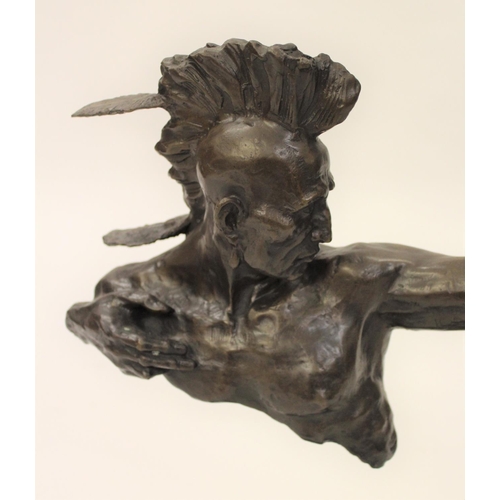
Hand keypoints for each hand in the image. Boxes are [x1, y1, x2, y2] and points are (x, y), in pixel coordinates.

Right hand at [66, 295, 195, 378]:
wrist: (85, 323)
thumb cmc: (107, 305)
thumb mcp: (122, 296)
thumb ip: (145, 300)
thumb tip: (167, 309)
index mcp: (116, 331)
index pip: (142, 342)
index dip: (161, 345)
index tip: (179, 346)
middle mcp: (116, 349)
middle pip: (147, 359)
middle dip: (170, 361)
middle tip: (191, 362)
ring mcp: (117, 359)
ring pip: (145, 369)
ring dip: (166, 368)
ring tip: (186, 366)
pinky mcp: (120, 365)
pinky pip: (139, 372)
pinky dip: (155, 372)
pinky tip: (170, 367)